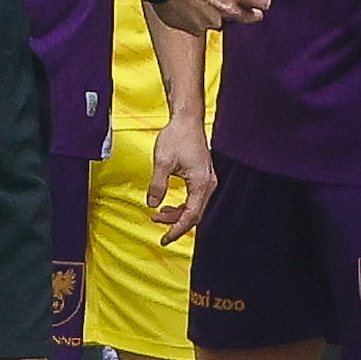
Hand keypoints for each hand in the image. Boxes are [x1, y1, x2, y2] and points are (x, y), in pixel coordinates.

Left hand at [146, 112, 215, 244]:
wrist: (186, 120)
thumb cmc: (177, 136)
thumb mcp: (162, 162)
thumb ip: (157, 185)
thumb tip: (152, 204)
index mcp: (201, 183)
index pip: (191, 216)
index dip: (177, 230)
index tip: (165, 239)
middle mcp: (208, 184)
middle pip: (194, 214)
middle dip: (175, 223)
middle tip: (156, 223)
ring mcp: (207, 181)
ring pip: (194, 208)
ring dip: (177, 214)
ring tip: (158, 214)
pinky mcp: (202, 177)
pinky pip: (194, 199)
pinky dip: (181, 206)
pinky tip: (168, 205)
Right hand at [156, 0, 267, 33]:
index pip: (263, 2)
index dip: (262, 1)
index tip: (259, 0)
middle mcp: (228, 11)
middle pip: (250, 18)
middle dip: (249, 13)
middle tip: (242, 7)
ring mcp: (212, 23)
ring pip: (221, 23)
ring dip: (217, 16)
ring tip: (203, 4)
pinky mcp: (196, 30)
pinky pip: (201, 27)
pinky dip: (197, 21)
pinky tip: (189, 10)